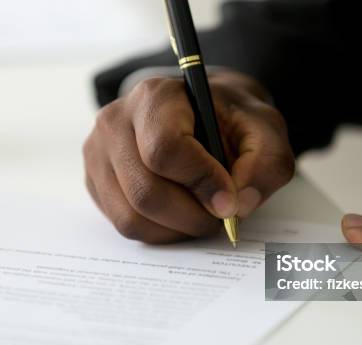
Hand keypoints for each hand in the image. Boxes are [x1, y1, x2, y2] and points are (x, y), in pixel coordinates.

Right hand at [84, 70, 293, 242]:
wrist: (202, 114)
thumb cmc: (230, 120)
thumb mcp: (265, 130)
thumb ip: (264, 164)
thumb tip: (237, 206)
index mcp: (155, 97)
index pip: (165, 150)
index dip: (202, 182)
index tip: (230, 200)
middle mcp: (115, 121)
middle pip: (146, 192)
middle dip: (192, 216)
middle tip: (221, 215)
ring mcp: (98, 153)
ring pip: (131, 217)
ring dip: (176, 229)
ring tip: (202, 213)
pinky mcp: (95, 182)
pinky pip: (124, 225)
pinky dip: (159, 231)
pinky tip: (180, 213)